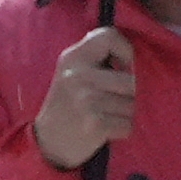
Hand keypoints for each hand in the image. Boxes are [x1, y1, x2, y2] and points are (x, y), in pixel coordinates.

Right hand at [32, 25, 136, 172]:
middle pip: (131, 78)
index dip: (127, 50)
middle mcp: (79, 76)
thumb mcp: (71, 71)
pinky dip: (123, 129)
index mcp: (73, 58)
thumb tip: (130, 49)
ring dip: (127, 113)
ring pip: (133, 103)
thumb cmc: (67, 103)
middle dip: (131, 93)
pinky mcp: (95, 125)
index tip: (124, 67)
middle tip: (117, 100)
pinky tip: (108, 129)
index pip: (109, 37)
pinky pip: (128, 124)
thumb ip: (95, 56)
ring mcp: (87, 101)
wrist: (47, 142)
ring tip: (110, 115)